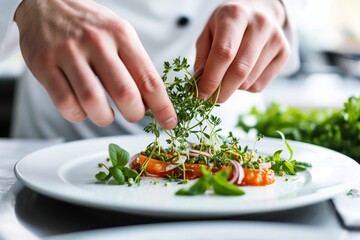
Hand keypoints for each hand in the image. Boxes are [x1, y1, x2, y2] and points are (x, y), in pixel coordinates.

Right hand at [14, 0, 176, 128]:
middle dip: (135, 114)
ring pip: (93, 102)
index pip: (149, 79)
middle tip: (134, 115)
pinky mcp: (44, 65)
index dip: (162, 107)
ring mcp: (68, 53)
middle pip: (124, 93)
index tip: (169, 122)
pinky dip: (78, 114)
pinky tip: (82, 108)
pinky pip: (66, 104)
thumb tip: (152, 102)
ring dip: (104, 118)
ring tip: (106, 114)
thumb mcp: (120, 34)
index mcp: (121, 35)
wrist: (46, 2)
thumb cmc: (89, 25)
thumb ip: (136, 66)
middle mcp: (96, 42)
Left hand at [195, 0, 289, 101]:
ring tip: (227, 76)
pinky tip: (243, 74)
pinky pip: (260, 85)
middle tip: (210, 99)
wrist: (258, 11)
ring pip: (249, 81)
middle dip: (221, 91)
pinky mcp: (284, 52)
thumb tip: (200, 81)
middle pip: (239, 70)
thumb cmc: (228, 24)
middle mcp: (259, 24)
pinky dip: (246, 88)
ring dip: (233, 88)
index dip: (211, 78)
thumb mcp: (209, 31)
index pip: (224, 53)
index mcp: (235, 15)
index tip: (200, 95)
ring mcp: (275, 38)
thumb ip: (202, 55)